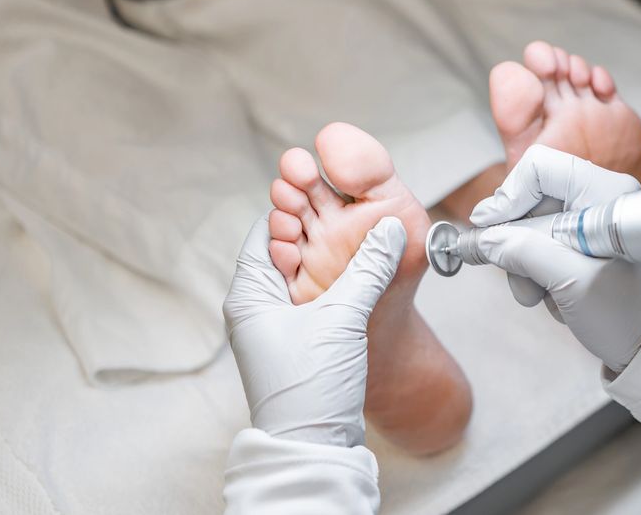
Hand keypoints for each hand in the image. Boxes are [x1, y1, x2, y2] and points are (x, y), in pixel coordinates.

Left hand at [223, 214, 405, 446]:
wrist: (313, 446)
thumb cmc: (310, 386)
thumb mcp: (343, 317)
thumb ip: (368, 268)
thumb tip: (392, 229)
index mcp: (248, 295)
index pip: (268, 232)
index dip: (297, 208)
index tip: (329, 193)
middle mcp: (255, 308)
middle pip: (287, 251)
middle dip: (320, 232)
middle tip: (353, 213)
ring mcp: (275, 328)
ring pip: (304, 277)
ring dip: (332, 259)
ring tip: (363, 242)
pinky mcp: (297, 345)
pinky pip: (314, 301)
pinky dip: (336, 286)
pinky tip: (362, 280)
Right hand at [471, 145, 640, 371]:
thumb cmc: (628, 315)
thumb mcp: (572, 285)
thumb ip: (526, 254)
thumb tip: (486, 239)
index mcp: (606, 195)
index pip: (541, 169)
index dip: (509, 196)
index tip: (490, 231)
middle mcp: (598, 198)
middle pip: (530, 200)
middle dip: (518, 244)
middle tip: (522, 279)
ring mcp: (589, 220)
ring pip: (530, 227)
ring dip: (527, 266)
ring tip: (544, 296)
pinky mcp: (581, 241)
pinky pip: (541, 246)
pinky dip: (538, 273)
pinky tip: (557, 296)